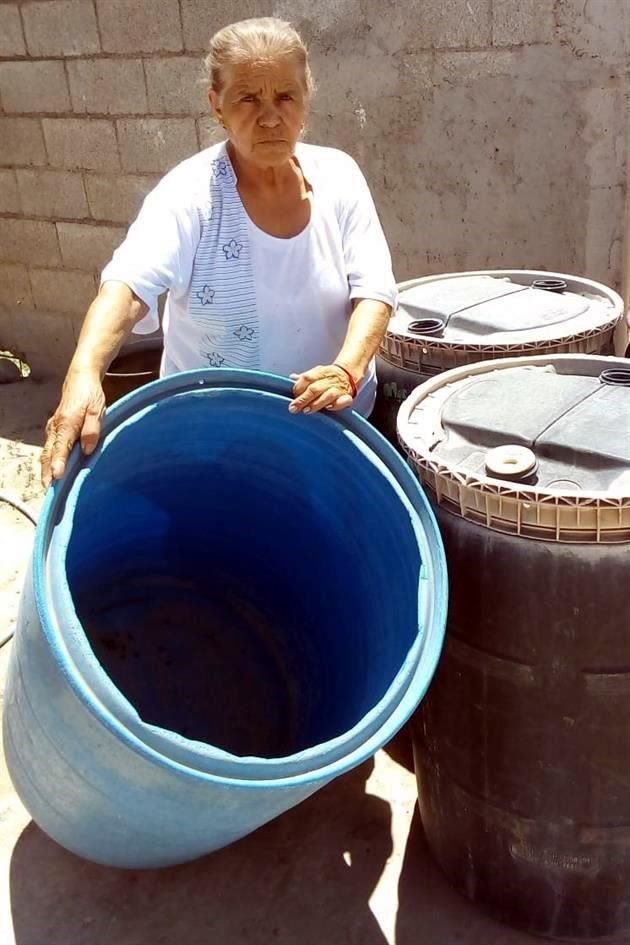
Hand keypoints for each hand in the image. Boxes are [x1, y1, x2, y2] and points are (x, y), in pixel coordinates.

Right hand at [41, 370, 105, 487]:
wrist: (80, 378)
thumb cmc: (90, 394)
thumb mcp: (97, 409)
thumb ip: (92, 429)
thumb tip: (87, 449)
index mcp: (67, 423)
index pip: (61, 447)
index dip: (59, 463)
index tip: (57, 476)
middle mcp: (56, 427)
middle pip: (48, 454)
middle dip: (47, 473)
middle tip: (49, 490)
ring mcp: (53, 428)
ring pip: (46, 452)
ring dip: (46, 469)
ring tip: (49, 487)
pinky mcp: (55, 429)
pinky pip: (49, 448)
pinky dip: (49, 461)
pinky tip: (53, 473)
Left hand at [289, 364, 355, 414]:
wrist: (347, 374)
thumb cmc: (327, 377)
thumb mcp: (316, 373)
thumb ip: (304, 378)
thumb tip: (291, 377)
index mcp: (321, 372)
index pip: (307, 378)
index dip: (298, 387)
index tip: (292, 395)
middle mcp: (330, 380)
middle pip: (315, 389)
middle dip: (303, 399)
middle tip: (294, 408)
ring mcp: (339, 389)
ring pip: (328, 395)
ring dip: (317, 403)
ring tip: (307, 410)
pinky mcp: (347, 397)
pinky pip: (345, 401)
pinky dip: (337, 405)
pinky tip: (328, 408)